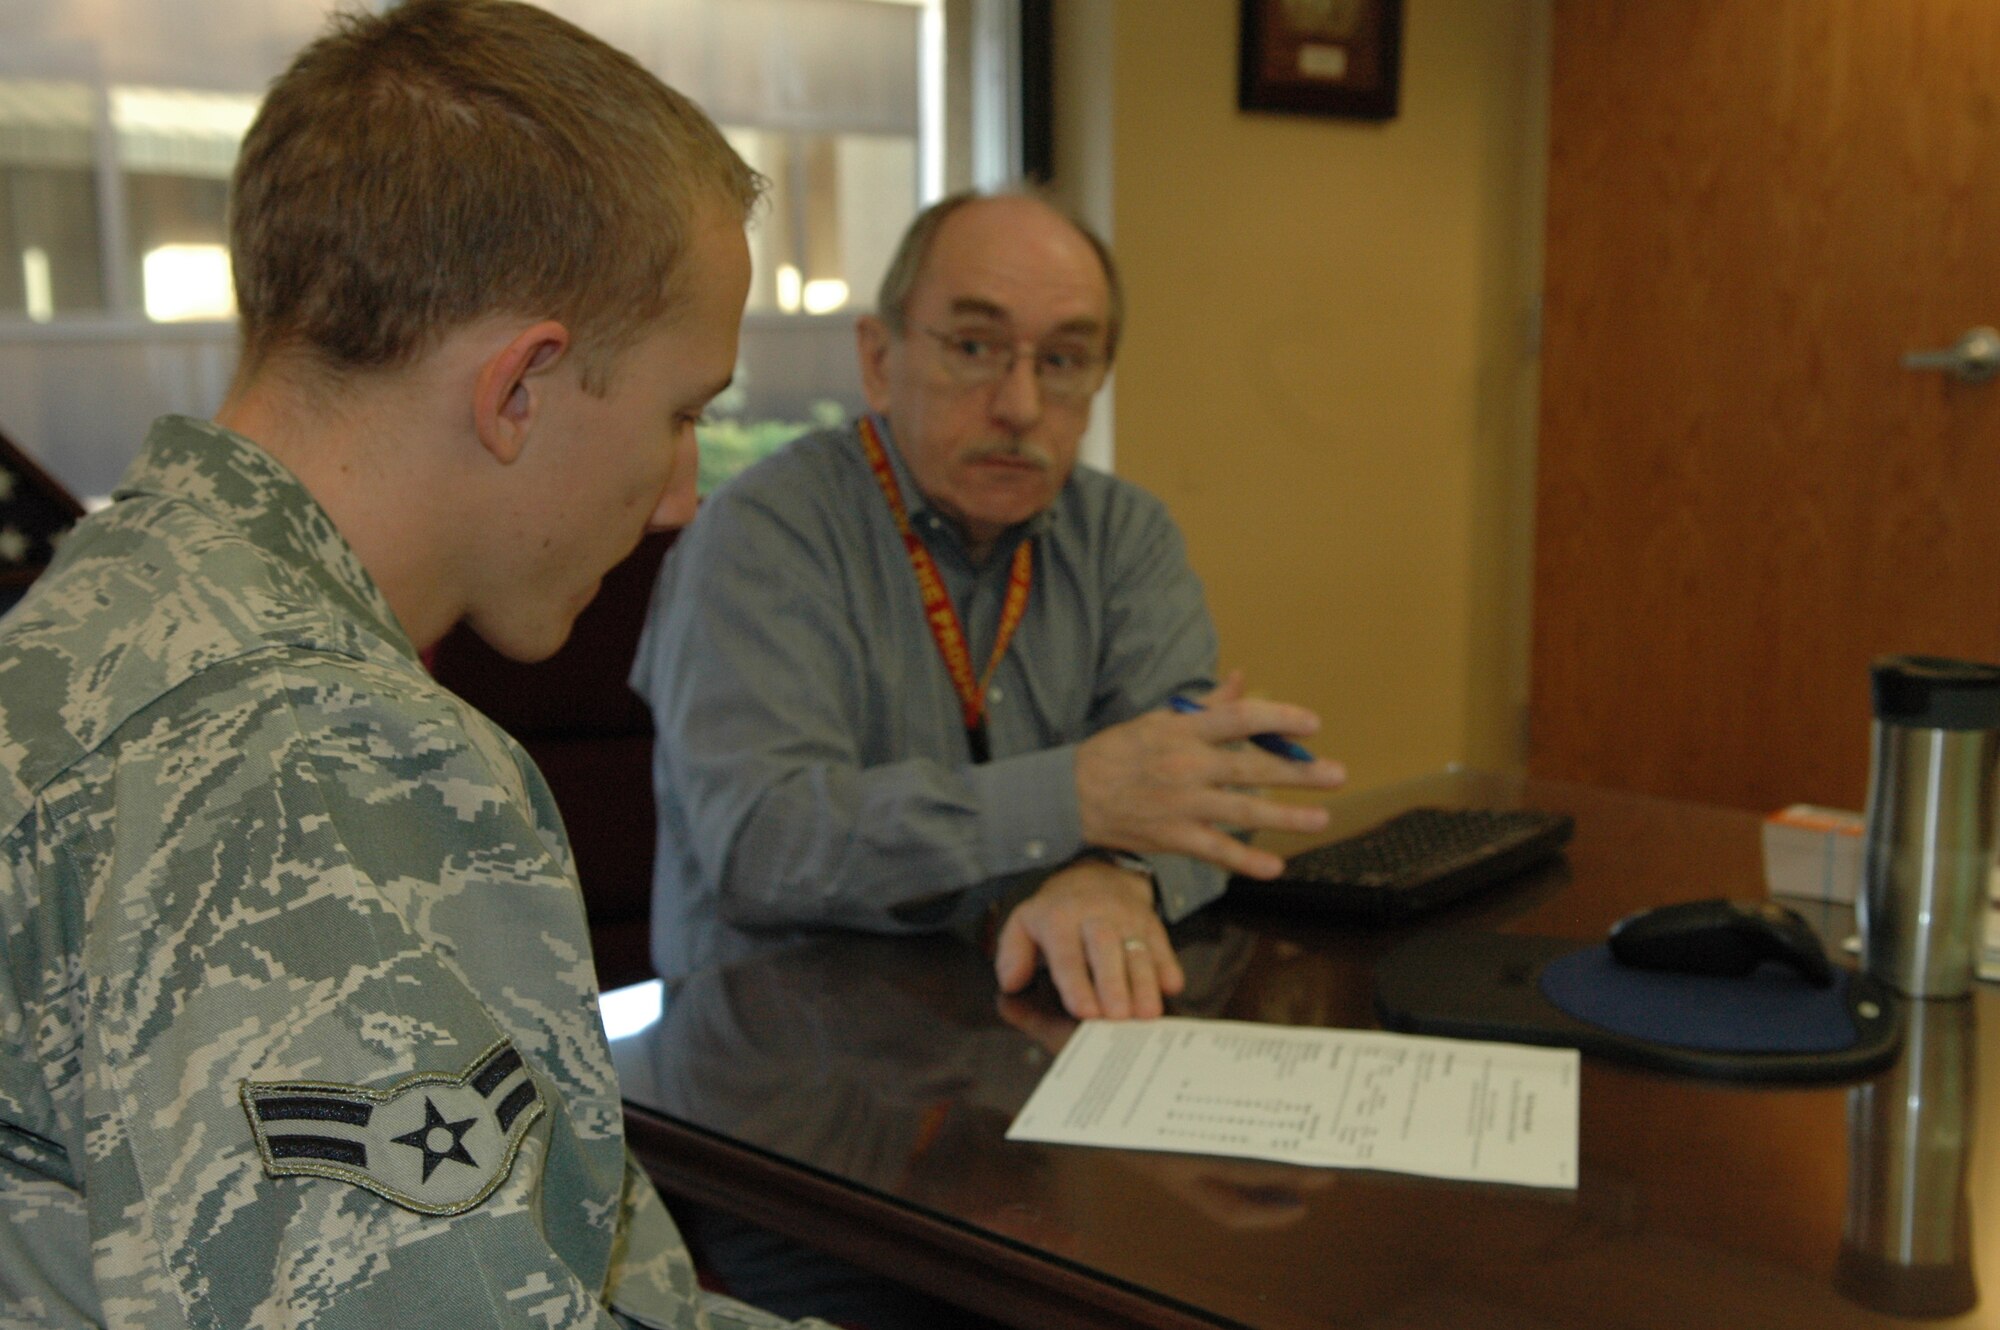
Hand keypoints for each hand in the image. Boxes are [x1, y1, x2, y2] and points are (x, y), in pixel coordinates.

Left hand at [993, 859, 1183, 1019]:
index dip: (1076, 983)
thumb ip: (1012, 955)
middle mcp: (1094, 915)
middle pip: (1105, 948)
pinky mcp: (1150, 922)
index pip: (1067, 954)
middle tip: (1118, 1017)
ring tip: (1146, 1013)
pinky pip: (1161, 942)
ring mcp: (1126, 918)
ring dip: (1143, 981)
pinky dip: (1168, 964)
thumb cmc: (1057, 911)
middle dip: (1113, 983)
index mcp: (1059, 918)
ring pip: (1136, 949)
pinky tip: (1171, 985)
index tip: (1085, 1011)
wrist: (1096, 875)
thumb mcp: (1024, 924)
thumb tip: (1011, 983)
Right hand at [1075, 672, 1346, 878]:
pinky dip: (1245, 862)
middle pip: (1252, 768)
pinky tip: (1276, 867)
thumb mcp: (1158, 719)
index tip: (1313, 725)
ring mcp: (1181, 805)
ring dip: (1286, 817)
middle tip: (1337, 775)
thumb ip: (1205, 706)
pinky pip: (1216, 851)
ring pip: (1243, 812)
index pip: (1239, 719)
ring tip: (1322, 819)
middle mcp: (1186, 766)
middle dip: (1299, 773)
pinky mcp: (1173, 838)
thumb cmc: (1118, 752)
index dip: (1279, 719)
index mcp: (1183, 732)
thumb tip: (1242, 681)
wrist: (1070, 796)